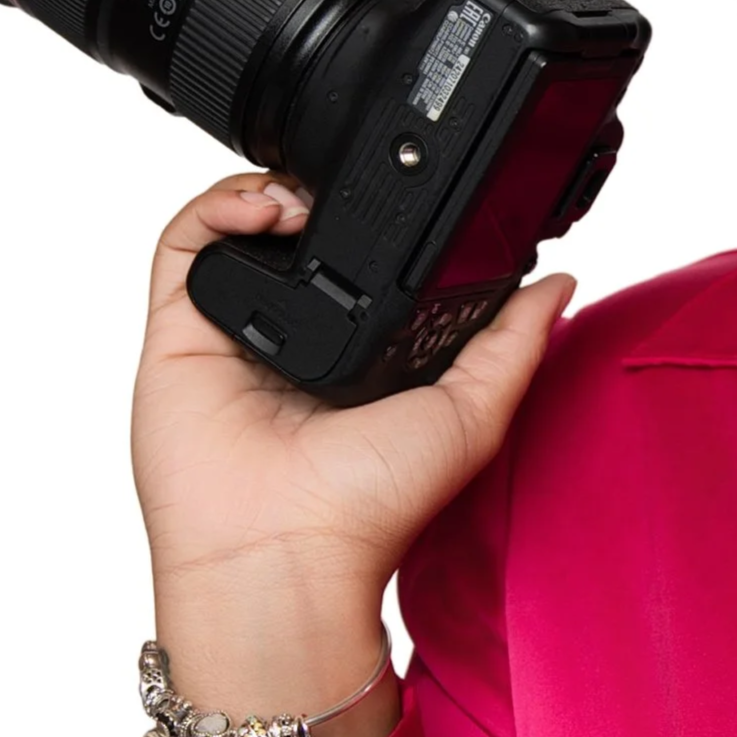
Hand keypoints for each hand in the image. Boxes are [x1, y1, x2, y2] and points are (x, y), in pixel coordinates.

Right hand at [131, 170, 575, 611]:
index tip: (408, 199)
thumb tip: (558, 285)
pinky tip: (264, 208)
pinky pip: (184, 246)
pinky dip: (217, 207)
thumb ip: (513, 347)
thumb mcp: (471, 416)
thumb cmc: (372, 509)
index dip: (379, 226)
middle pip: (297, 238)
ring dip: (272, 191)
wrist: (286, 549)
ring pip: (238, 230)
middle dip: (320, 196)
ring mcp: (233, 336)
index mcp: (359, 360)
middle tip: (345, 187)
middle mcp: (293, 344)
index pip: (363, 267)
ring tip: (305, 196)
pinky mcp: (178, 332)